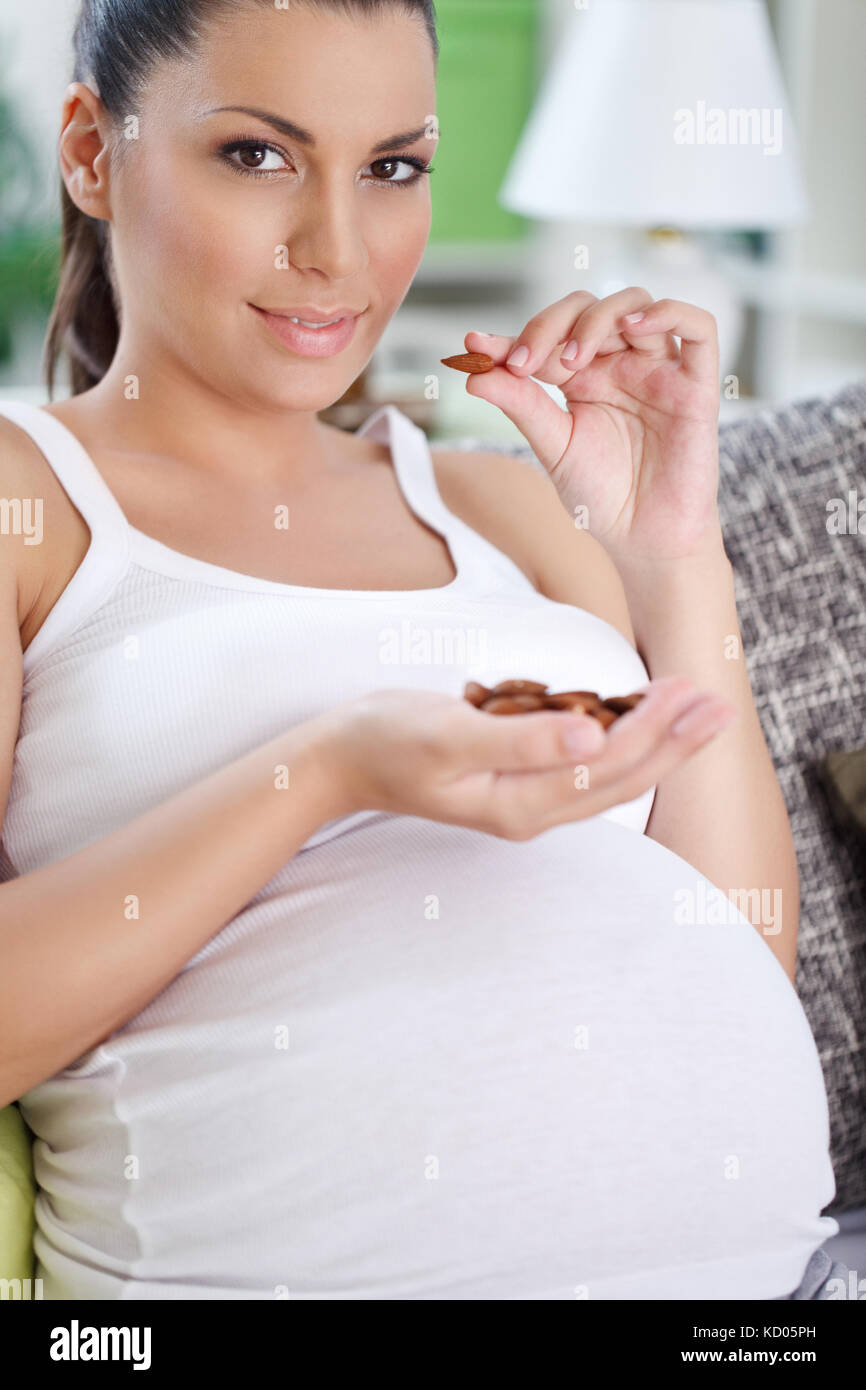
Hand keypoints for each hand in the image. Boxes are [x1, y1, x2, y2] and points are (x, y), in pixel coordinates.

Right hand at [317, 677, 737, 839]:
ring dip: (657, 742)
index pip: (608, 767)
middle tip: (720, 703)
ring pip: (609, 776)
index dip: (655, 730)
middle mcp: (532, 811)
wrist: (339, 760)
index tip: (691, 692)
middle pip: (621, 779)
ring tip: (696, 710)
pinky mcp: (517, 783)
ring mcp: (525, 801)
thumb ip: (523, 738)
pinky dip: (621, 741)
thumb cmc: (387, 739)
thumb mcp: (449, 733)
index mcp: (520, 804)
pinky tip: (639, 720)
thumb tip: (595, 736)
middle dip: (674, 741)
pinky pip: (586, 767)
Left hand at [461, 288, 723, 569]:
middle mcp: (619, 364)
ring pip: (636, 305)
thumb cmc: (601, 495)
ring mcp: (658, 370)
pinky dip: (668, 312)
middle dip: (551, 326)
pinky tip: (633, 326)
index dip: (513, 337)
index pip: (549, 336)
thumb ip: (522, 406)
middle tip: (525, 363)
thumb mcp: (553, 447)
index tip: (475, 346)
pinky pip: (699, 328)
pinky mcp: (696, 385)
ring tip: (573, 359)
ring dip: (598, 319)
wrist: (643, 538)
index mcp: (583, 377)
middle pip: (588, 309)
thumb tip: (473, 374)